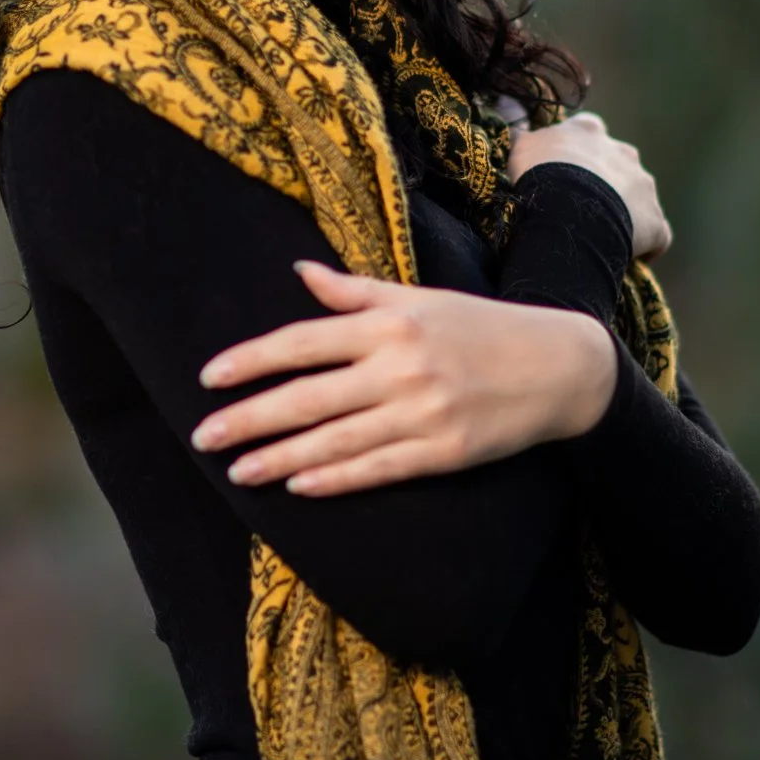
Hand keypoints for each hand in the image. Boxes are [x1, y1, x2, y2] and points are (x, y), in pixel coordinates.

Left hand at [188, 259, 617, 496]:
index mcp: (390, 323)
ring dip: (279, 457)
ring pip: (334, 440)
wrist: (557, 366)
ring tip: (236, 469)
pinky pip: (376, 468)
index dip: (252, 360)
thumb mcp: (420, 298)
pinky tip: (297, 487)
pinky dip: (335, 479)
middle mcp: (400, 366)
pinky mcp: (443, 451)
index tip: (209, 378)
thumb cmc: (479, 328)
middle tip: (202, 435)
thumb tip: (300, 272)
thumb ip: (355, 292)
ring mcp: (422, 412)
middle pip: (307, 396)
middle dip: (249, 417)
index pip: (303, 341)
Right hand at [506, 111, 671, 259]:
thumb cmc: (540, 174)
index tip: (562, 168)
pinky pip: (656, 235)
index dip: (576, 151)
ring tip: (600, 235)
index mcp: (590, 132)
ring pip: (638, 199)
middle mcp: (623, 152)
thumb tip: (516, 133)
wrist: (567, 208)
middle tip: (579, 206)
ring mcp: (644, 186)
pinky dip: (645, 246)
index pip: (587, 132)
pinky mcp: (656, 222)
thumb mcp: (521, 147)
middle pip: (617, 165)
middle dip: (603, 182)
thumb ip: (525, 138)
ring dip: (624, 212)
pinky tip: (627, 259)